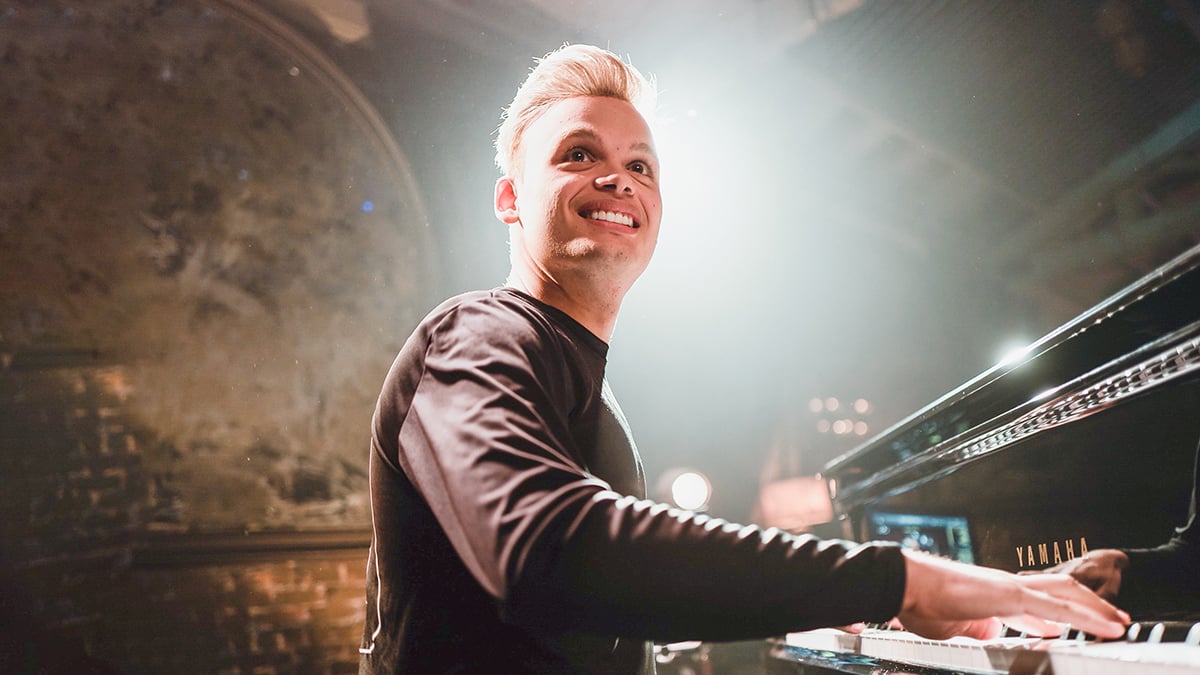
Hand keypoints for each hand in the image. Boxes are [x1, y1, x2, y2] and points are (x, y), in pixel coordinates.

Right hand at [897, 551, 1129, 640]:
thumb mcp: (953, 625)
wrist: (906, 584)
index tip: (1071, 625)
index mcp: (993, 595)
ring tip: (1119, 623)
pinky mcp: (1012, 595)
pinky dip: (1090, 616)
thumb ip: (976, 628)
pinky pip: (1061, 607)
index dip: (1057, 615)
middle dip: (1089, 605)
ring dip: (1098, 608)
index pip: (1034, 603)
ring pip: (1068, 594)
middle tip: (1112, 619)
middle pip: (1060, 590)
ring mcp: (1011, 587)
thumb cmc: (920, 602)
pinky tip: (1108, 627)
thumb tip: (989, 632)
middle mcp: (1007, 586)